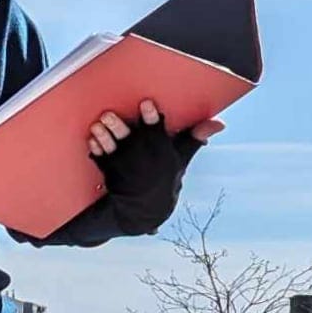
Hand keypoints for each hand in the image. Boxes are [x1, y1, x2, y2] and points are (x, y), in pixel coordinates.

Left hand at [88, 99, 223, 234]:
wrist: (146, 209)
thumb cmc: (165, 176)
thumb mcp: (182, 158)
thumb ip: (195, 137)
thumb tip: (220, 124)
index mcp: (161, 151)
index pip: (158, 132)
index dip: (152, 118)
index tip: (146, 103)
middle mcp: (143, 158)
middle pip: (130, 139)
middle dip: (119, 127)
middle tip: (109, 115)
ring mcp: (126, 166)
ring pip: (113, 148)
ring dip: (104, 137)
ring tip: (97, 125)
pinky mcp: (111, 172)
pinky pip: (102, 159)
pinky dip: (97, 150)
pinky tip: (91, 139)